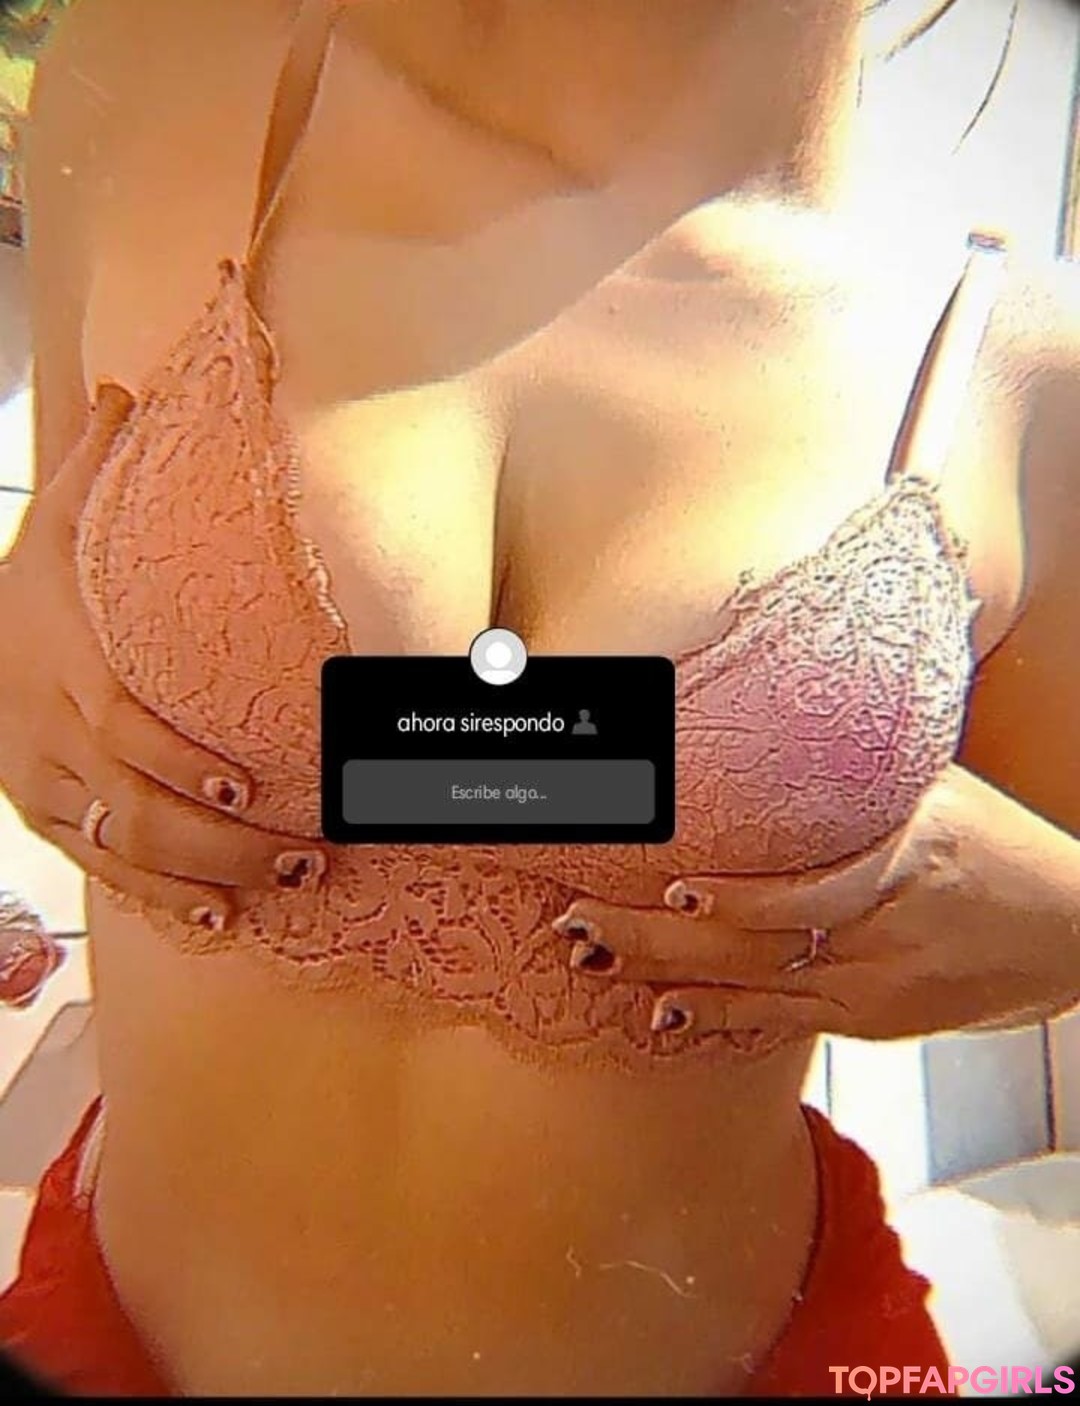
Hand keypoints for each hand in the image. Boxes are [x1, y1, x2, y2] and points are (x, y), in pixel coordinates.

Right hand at [0, 383, 327, 932]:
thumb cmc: (17, 588)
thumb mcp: (45, 521)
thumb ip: (91, 463)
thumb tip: (125, 385)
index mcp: (63, 667)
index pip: (124, 727)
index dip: (181, 761)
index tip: (248, 781)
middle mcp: (52, 737)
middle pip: (139, 804)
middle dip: (224, 835)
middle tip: (306, 847)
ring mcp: (44, 786)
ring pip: (125, 849)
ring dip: (207, 873)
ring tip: (283, 881)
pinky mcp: (44, 817)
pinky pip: (104, 868)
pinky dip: (161, 894)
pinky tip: (220, 912)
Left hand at [552, 769, 1079, 1045]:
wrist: (1070, 933)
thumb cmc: (1000, 846)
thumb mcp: (941, 791)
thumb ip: (861, 776)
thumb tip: (771, 713)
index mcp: (905, 859)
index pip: (802, 882)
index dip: (731, 892)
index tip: (661, 876)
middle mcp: (883, 931)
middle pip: (750, 940)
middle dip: (654, 932)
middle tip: (577, 917)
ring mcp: (873, 985)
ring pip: (752, 985)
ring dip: (665, 971)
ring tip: (591, 956)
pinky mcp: (870, 1020)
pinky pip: (781, 1022)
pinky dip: (719, 1014)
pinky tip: (663, 1011)